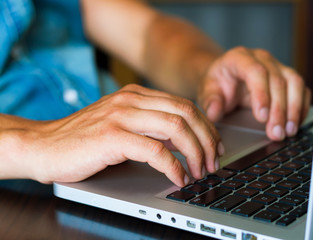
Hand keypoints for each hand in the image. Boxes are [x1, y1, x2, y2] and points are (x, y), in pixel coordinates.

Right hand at [23, 84, 220, 186]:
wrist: (44, 145)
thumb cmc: (83, 138)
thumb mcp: (121, 123)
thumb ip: (149, 124)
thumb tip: (182, 140)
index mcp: (136, 94)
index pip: (184, 104)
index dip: (206, 126)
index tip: (214, 145)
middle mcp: (131, 100)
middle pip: (186, 113)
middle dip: (206, 139)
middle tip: (213, 161)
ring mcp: (121, 116)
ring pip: (176, 128)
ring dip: (195, 153)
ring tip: (200, 171)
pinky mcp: (112, 137)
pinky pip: (155, 151)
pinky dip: (173, 166)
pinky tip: (178, 177)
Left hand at [197, 47, 310, 140]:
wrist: (225, 78)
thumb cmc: (217, 84)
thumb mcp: (207, 92)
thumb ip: (210, 102)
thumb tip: (214, 112)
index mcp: (239, 58)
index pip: (255, 72)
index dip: (261, 94)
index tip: (262, 117)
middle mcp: (261, 59)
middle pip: (277, 80)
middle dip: (278, 110)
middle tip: (276, 132)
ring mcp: (277, 66)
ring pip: (294, 83)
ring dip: (294, 109)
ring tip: (288, 131)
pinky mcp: (287, 77)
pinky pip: (301, 90)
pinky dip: (300, 108)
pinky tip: (295, 124)